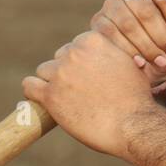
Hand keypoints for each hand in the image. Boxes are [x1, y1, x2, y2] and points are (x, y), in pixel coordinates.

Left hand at [21, 30, 154, 157]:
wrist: (133, 125)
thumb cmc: (136, 98)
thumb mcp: (129, 64)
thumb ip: (111, 55)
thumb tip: (107, 56)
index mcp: (93, 40)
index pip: (74, 46)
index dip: (81, 63)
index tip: (86, 77)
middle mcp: (74, 53)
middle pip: (59, 57)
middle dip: (66, 72)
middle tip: (79, 91)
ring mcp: (60, 74)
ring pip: (43, 71)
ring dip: (51, 83)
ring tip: (64, 98)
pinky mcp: (50, 95)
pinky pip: (29, 86)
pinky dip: (32, 92)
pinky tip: (40, 100)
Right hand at [90, 0, 165, 87]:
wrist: (153, 67)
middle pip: (144, 10)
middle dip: (160, 36)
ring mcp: (111, 4)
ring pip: (128, 24)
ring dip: (147, 46)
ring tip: (159, 58)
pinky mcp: (99, 22)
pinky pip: (111, 36)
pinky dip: (129, 52)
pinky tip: (140, 61)